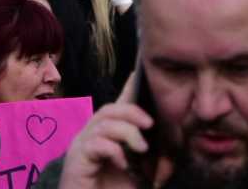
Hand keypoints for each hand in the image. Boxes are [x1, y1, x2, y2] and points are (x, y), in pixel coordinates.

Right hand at [57, 69, 161, 188]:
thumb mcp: (138, 174)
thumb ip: (148, 158)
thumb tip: (169, 144)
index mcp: (106, 137)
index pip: (117, 107)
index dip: (128, 89)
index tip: (140, 73)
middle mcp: (91, 137)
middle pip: (109, 109)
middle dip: (132, 112)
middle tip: (150, 124)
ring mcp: (82, 147)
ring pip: (103, 123)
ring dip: (127, 132)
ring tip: (141, 148)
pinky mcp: (77, 160)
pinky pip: (95, 144)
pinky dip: (113, 150)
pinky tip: (123, 164)